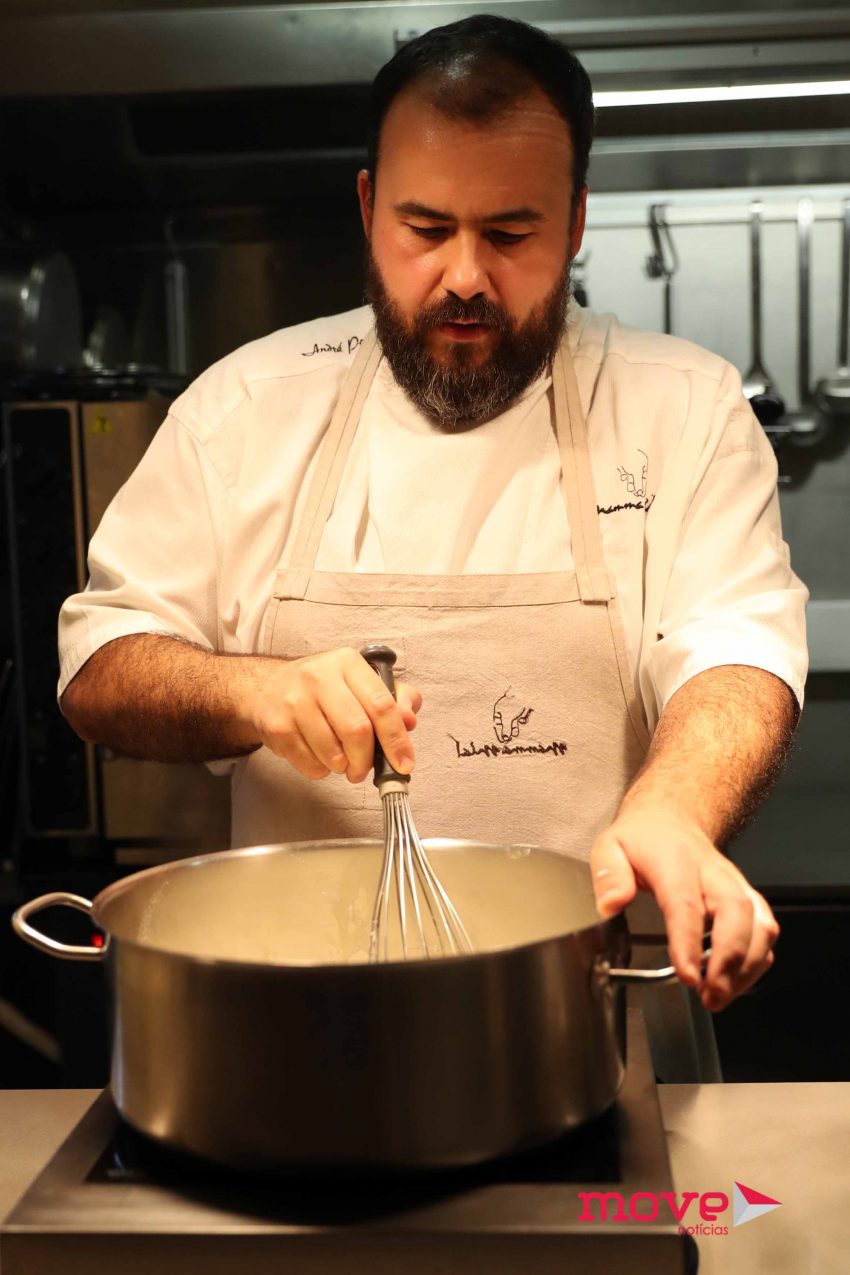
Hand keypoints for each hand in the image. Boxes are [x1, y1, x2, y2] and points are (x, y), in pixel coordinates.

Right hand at [239, 647, 420, 783]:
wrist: (267, 687)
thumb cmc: (323, 688)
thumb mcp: (360, 681)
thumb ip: (393, 698)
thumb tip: (409, 721)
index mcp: (347, 663)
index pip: (381, 704)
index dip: (396, 739)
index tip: (404, 763)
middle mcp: (319, 677)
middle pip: (357, 731)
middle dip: (366, 760)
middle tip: (364, 770)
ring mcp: (294, 701)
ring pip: (333, 753)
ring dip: (343, 767)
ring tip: (341, 761)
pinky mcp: (277, 726)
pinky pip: (310, 764)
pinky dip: (321, 770)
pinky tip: (319, 756)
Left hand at [589, 798, 779, 1011]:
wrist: (672, 818)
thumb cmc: (643, 839)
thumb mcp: (610, 845)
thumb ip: (609, 875)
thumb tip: (610, 905)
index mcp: (675, 862)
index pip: (686, 903)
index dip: (689, 943)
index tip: (688, 975)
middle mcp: (713, 873)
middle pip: (736, 912)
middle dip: (731, 959)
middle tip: (711, 995)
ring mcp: (735, 885)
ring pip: (760, 923)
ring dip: (748, 965)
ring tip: (721, 996)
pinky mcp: (747, 898)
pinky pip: (765, 930)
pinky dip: (756, 960)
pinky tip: (734, 981)